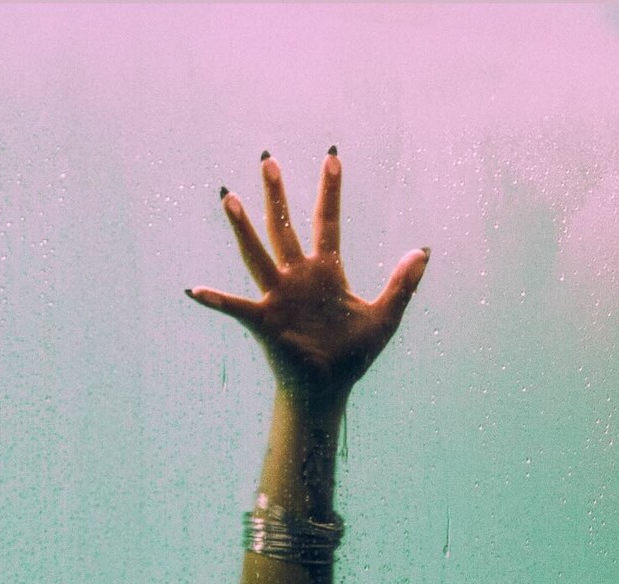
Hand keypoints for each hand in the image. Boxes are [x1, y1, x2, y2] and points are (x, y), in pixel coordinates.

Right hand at [186, 150, 428, 410]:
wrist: (329, 389)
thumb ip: (403, 284)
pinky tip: (194, 290)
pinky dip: (216, 300)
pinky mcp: (265, 322)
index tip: (332, 159)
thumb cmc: (352, 356)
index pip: (328, 222)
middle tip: (269, 159)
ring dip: (243, 228)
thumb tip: (424, 252)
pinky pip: (236, 309)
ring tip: (228, 197)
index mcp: (326, 273)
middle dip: (277, 195)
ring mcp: (279, 297)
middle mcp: (298, 278)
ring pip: (258, 254)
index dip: (331, 192)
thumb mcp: (384, 317)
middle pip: (285, 227)